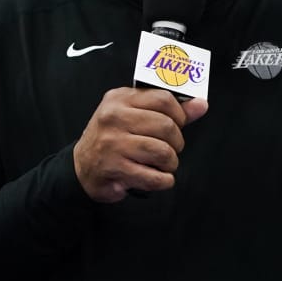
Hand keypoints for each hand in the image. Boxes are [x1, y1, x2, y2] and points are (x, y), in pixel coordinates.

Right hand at [72, 87, 209, 202]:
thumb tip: (201, 105)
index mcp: (119, 99)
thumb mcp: (134, 116)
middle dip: (176, 143)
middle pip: (167, 126)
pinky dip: (163, 181)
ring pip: (163, 152)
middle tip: (170, 149)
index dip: (179, 115)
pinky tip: (157, 178)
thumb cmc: (112, 139)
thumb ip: (168, 111)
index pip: (163, 99)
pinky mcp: (114, 167)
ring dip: (170, 163)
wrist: (81, 167)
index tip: (177, 125)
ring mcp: (112, 143)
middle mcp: (114, 117)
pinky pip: (153, 176)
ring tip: (162, 165)